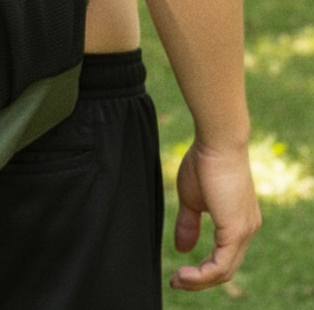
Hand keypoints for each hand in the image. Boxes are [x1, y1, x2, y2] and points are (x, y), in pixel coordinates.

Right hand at [170, 140, 260, 290]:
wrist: (217, 141)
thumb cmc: (204, 161)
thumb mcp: (192, 199)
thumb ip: (188, 223)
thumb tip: (182, 249)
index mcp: (239, 221)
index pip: (224, 257)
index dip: (202, 269)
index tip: (179, 272)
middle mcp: (247, 229)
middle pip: (226, 269)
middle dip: (199, 280)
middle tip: (175, 281)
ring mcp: (244, 231)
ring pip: (225, 271)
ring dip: (199, 281)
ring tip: (177, 280)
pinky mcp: (236, 230)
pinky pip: (221, 265)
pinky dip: (202, 274)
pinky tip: (184, 273)